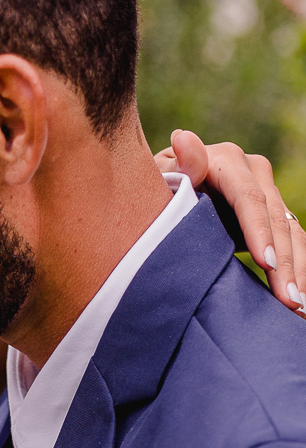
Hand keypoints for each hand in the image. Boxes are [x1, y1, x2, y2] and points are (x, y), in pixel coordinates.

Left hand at [154, 129, 305, 318]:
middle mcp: (254, 172)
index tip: (265, 263)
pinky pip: (292, 243)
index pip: (249, 198)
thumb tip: (183, 139)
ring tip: (298, 309)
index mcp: (227, 160)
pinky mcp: (272, 215)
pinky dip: (298, 270)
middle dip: (284, 264)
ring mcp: (267, 192)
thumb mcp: (159, 177)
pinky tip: (301, 299)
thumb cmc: (156, 188)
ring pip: (291, 234)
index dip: (258, 231)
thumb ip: (177, 166)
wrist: (167, 187)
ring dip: (297, 273)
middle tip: (289, 301)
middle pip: (276, 220)